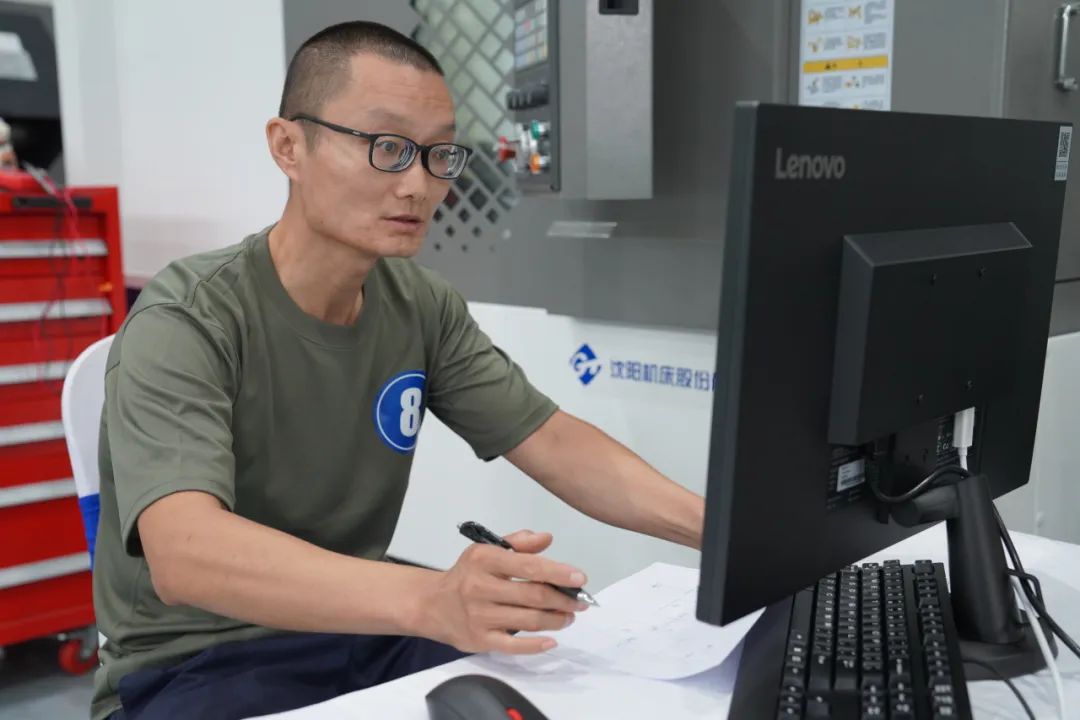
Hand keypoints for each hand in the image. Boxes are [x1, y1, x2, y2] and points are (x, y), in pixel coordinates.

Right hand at [418, 529, 589, 653]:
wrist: (431, 604)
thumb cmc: (467, 575)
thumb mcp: (487, 550)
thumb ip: (518, 543)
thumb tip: (547, 539)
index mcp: (484, 560)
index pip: (528, 566)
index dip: (558, 573)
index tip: (580, 578)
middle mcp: (480, 587)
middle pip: (533, 596)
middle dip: (563, 599)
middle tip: (580, 602)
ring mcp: (479, 616)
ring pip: (528, 620)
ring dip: (555, 620)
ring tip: (568, 616)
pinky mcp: (479, 640)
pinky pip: (514, 645)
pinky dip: (537, 645)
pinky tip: (552, 640)